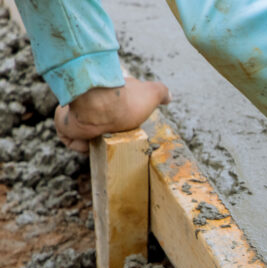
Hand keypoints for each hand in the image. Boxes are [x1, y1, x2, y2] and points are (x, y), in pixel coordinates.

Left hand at [55, 77, 170, 152]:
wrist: (102, 105)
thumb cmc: (127, 99)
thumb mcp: (152, 93)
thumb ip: (161, 93)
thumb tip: (169, 97)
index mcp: (107, 96)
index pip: (111, 110)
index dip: (119, 121)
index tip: (125, 127)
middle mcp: (89, 103)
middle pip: (97, 125)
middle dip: (106, 134)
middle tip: (115, 138)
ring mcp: (75, 113)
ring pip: (84, 135)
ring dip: (94, 140)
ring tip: (103, 137)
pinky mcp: (65, 124)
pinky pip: (72, 141)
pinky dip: (82, 144)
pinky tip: (92, 138)